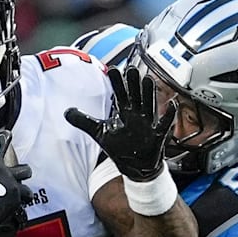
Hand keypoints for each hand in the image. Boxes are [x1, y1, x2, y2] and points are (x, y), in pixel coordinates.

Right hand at [0, 130, 32, 231]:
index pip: (2, 143)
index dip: (4, 138)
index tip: (6, 135)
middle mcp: (7, 175)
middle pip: (24, 170)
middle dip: (23, 171)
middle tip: (18, 173)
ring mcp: (13, 191)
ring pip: (27, 191)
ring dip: (24, 192)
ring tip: (20, 195)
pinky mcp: (14, 206)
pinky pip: (21, 206)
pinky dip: (17, 207)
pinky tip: (13, 209)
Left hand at [65, 66, 176, 181]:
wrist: (135, 167)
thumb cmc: (121, 148)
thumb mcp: (99, 133)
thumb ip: (83, 121)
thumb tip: (66, 112)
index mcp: (124, 113)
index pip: (120, 95)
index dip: (117, 83)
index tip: (113, 69)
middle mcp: (137, 115)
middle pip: (136, 96)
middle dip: (134, 84)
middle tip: (132, 70)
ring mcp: (148, 125)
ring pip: (149, 105)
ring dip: (149, 94)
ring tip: (148, 80)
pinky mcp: (157, 136)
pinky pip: (165, 124)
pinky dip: (169, 115)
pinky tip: (171, 104)